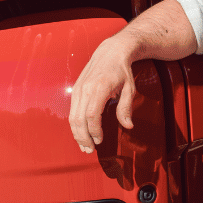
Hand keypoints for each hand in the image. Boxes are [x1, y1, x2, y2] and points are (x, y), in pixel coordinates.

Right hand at [68, 35, 136, 153]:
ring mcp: (79, 89)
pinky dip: (75, 125)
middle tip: (90, 150)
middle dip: (83, 137)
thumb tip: (128, 126)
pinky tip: (81, 134)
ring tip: (84, 146)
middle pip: (78, 119)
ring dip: (77, 134)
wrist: (111, 52)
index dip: (94, 130)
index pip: (92, 115)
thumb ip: (126, 107)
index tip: (100, 140)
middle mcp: (86, 88)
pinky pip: (72, 111)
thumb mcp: (129, 88)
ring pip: (72, 116)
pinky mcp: (76, 90)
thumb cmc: (122, 70)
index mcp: (99, 88)